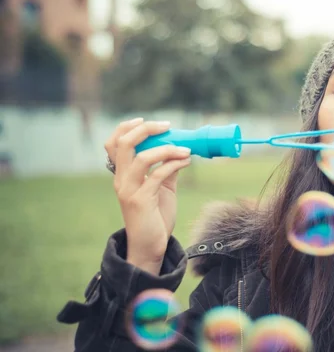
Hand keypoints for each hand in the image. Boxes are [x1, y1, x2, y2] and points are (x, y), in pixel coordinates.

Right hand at [104, 118, 191, 274]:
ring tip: (185, 149)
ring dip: (167, 148)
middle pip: (123, 143)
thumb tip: (180, 150)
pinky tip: (186, 161)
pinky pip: (158, 175)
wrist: (150, 246)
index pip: (113, 143)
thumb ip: (166, 169)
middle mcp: (121, 179)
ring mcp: (129, 190)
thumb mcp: (162, 188)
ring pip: (142, 157)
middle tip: (167, 126)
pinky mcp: (141, 201)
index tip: (147, 121)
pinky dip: (174, 164)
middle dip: (145, 129)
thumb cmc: (155, 217)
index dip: (127, 127)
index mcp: (122, 174)